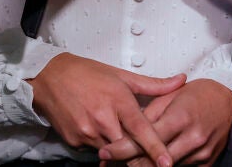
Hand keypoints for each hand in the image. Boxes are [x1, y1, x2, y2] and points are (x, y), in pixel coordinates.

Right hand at [30, 53, 183, 166]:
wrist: (50, 77)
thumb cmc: (88, 74)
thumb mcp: (121, 75)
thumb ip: (154, 84)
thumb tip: (181, 80)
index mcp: (118, 101)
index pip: (141, 129)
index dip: (155, 147)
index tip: (167, 163)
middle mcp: (102, 119)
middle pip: (128, 147)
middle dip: (137, 151)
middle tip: (146, 152)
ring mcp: (87, 132)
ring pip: (112, 152)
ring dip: (119, 148)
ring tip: (116, 132)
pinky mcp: (75, 142)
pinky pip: (95, 151)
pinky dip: (102, 145)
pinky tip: (98, 130)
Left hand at [98, 79, 231, 165]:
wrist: (230, 104)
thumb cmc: (199, 95)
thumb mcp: (172, 96)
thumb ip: (149, 114)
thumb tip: (126, 129)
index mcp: (180, 118)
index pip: (145, 140)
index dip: (122, 149)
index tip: (105, 152)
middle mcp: (191, 138)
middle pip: (152, 160)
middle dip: (129, 163)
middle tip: (110, 161)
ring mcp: (200, 154)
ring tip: (127, 163)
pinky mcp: (206, 163)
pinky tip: (152, 163)